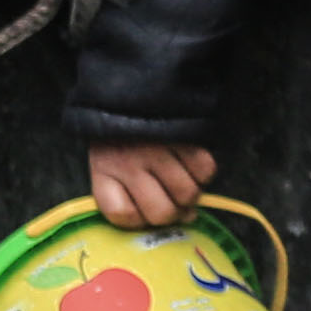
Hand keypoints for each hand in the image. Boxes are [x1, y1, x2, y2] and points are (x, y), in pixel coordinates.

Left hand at [89, 139, 219, 230]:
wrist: (131, 91)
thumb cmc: (121, 138)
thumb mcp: (111, 165)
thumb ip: (136, 200)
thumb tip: (188, 217)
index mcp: (104, 170)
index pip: (123, 214)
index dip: (138, 219)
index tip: (140, 207)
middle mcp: (129, 161)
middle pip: (161, 213)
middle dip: (171, 212)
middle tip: (170, 198)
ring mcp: (157, 148)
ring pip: (187, 194)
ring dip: (190, 192)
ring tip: (181, 179)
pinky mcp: (182, 135)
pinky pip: (206, 169)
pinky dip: (204, 172)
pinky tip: (192, 164)